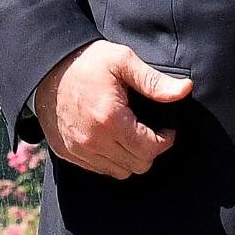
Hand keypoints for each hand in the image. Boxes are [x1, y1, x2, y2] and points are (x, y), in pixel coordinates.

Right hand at [33, 41, 190, 179]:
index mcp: (110, 119)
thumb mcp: (125, 62)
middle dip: (152, 149)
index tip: (167, 128)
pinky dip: (112, 160)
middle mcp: (91, 140)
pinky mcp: (66, 152)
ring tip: (135, 136)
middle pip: (137, 165)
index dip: (166, 140)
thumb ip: (155, 81)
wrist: (49, 69)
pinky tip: (115, 140)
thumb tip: (185, 89)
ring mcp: (77, 149)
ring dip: (132, 157)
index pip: (149, 149)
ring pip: (118, 172)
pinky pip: (97, 169)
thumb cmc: (90, 62)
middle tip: (153, 131)